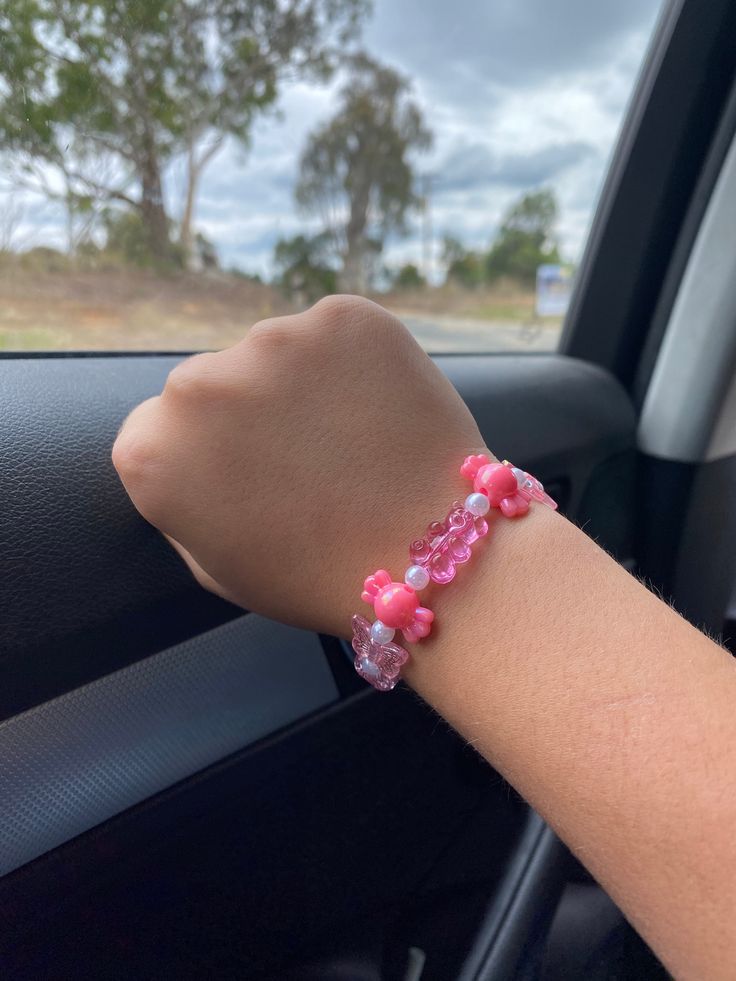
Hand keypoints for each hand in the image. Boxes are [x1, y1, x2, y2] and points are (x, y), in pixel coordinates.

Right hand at [112, 296, 484, 636]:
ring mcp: (274, 340)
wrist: (432, 556)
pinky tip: (376, 411)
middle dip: (247, 413)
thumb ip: (183, 495)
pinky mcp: (343, 316)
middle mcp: (199, 384)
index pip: (159, 426)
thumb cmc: (318, 574)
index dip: (208, 453)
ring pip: (276, 353)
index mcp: (153, 448)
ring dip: (301, 383)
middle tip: (303, 461)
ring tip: (348, 440)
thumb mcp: (215, 562)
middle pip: (212, 382)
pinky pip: (335, 333)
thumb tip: (190, 452)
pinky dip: (352, 361)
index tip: (246, 475)